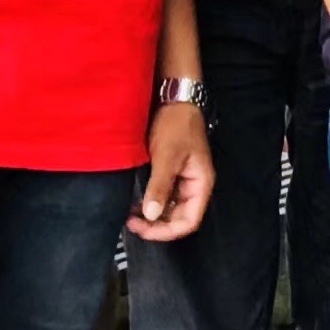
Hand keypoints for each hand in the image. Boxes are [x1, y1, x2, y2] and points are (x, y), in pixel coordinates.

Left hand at [130, 102, 213, 241]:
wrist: (172, 99)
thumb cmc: (175, 125)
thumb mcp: (167, 156)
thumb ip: (160, 186)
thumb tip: (151, 215)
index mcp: (200, 184)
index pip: (189, 221)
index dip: (167, 231)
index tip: (143, 228)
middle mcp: (193, 185)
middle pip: (178, 218)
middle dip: (156, 224)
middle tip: (130, 222)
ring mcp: (182, 180)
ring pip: (169, 208)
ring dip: (151, 215)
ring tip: (129, 214)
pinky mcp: (171, 173)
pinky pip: (163, 196)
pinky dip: (149, 202)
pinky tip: (134, 202)